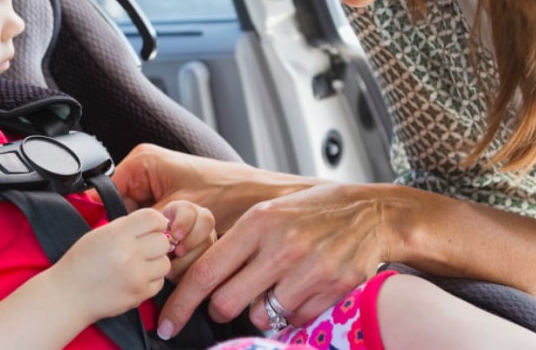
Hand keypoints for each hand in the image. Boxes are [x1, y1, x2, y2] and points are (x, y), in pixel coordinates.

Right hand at [54, 207, 173, 320]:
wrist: (68, 295)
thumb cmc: (81, 263)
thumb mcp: (99, 234)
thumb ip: (126, 227)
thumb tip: (155, 224)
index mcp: (118, 234)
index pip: (153, 218)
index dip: (157, 221)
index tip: (154, 227)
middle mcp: (129, 254)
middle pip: (163, 241)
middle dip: (156, 243)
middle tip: (144, 248)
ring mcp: (136, 276)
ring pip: (165, 263)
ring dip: (155, 263)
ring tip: (139, 265)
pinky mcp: (139, 294)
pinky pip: (159, 283)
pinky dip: (151, 280)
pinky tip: (135, 278)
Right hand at [114, 143, 309, 233]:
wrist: (262, 198)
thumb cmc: (230, 191)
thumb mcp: (180, 206)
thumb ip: (145, 223)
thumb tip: (121, 240)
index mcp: (142, 164)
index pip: (108, 197)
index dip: (121, 223)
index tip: (134, 239)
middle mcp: (150, 178)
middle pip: (132, 219)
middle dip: (155, 235)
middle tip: (174, 241)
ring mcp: (163, 198)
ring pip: (151, 233)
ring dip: (172, 244)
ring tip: (190, 240)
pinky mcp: (178, 215)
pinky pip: (168, 237)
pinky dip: (183, 246)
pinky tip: (198, 243)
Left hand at [158, 182, 415, 333]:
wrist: (369, 212)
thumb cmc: (310, 212)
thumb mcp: (267, 212)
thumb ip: (236, 244)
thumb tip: (200, 281)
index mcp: (258, 222)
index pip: (205, 272)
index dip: (180, 304)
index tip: (166, 324)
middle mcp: (281, 245)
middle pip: (226, 303)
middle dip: (219, 311)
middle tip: (226, 304)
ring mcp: (309, 268)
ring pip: (260, 316)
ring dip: (259, 311)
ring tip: (274, 288)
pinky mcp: (333, 287)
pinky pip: (293, 320)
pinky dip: (290, 314)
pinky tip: (299, 290)